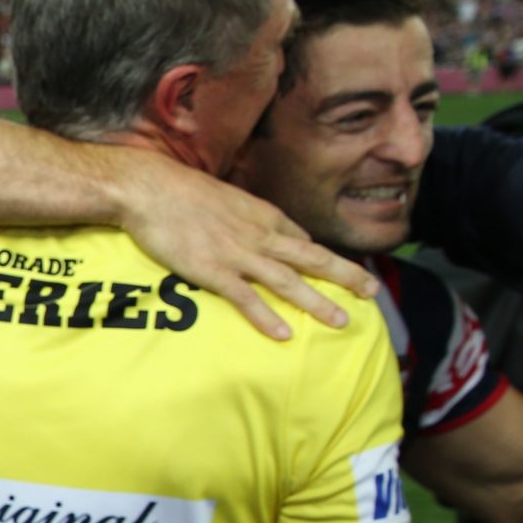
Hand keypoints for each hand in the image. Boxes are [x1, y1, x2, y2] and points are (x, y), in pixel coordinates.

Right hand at [107, 154, 377, 339]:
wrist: (149, 188)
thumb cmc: (180, 191)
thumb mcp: (223, 197)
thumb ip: (242, 216)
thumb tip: (251, 227)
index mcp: (263, 215)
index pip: (302, 239)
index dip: (324, 258)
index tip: (342, 274)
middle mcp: (260, 235)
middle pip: (312, 258)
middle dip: (346, 276)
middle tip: (372, 292)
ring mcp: (238, 254)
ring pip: (289, 281)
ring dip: (318, 302)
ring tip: (341, 321)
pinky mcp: (213, 271)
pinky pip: (246, 298)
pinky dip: (266, 317)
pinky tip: (284, 334)